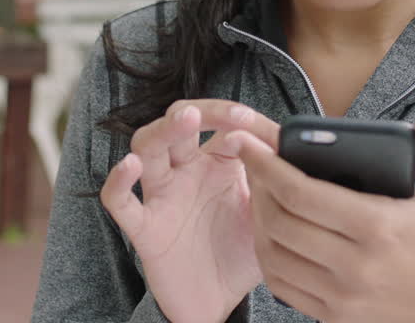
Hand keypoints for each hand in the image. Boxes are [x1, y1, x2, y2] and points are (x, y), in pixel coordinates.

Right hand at [100, 99, 279, 322]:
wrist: (218, 303)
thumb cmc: (241, 253)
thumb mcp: (269, 215)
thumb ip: (278, 183)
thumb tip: (295, 146)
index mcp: (219, 164)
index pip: (224, 125)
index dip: (241, 119)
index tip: (261, 123)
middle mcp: (187, 171)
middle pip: (180, 122)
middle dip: (202, 110)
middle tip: (231, 114)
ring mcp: (163, 195)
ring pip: (148, 147)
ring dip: (164, 129)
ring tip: (185, 119)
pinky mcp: (144, 227)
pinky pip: (121, 201)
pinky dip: (119, 181)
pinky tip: (130, 166)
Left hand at [225, 107, 414, 322]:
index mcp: (379, 227)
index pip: (302, 193)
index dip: (268, 166)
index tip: (252, 146)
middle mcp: (356, 265)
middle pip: (281, 222)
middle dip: (258, 188)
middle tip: (255, 165)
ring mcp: (344, 297)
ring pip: (274, 257)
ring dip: (260, 223)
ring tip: (261, 196)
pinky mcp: (338, 317)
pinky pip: (285, 287)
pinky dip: (270, 259)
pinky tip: (274, 235)